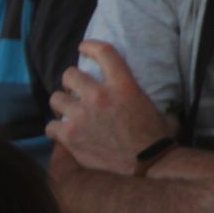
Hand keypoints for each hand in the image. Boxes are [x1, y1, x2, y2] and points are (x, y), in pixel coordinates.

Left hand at [46, 41, 174, 175]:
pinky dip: (54, 129)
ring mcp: (82, 115)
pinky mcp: (70, 135)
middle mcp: (99, 95)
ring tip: (66, 112)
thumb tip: (163, 104)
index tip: (83, 47)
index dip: (90, 46)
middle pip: (70, 75)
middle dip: (70, 82)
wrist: (147, 166)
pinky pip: (50, 126)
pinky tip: (61, 133)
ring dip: (60, 105)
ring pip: (56, 98)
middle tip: (73, 91)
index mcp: (124, 85)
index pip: (104, 53)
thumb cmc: (157, 141)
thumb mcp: (160, 110)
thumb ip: (150, 100)